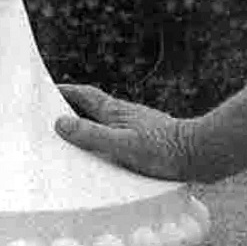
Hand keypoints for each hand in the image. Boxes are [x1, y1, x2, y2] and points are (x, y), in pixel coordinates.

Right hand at [54, 84, 217, 182]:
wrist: (200, 155)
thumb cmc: (164, 150)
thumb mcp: (122, 145)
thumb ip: (92, 135)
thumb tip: (60, 123)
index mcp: (117, 112)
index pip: (85, 95)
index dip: (65, 91)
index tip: (46, 88)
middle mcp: (127, 116)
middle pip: (93, 108)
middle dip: (73, 109)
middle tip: (51, 115)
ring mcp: (139, 127)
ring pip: (107, 123)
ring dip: (89, 126)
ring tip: (72, 139)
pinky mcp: (150, 140)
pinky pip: (119, 136)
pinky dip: (105, 141)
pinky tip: (105, 157)